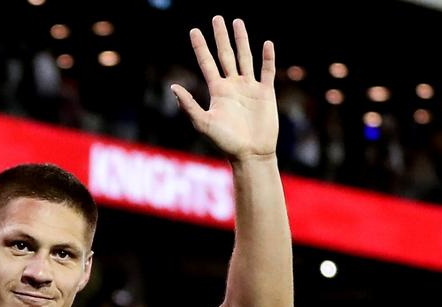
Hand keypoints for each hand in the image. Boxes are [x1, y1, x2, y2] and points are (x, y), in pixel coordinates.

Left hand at [172, 17, 277, 160]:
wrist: (250, 153)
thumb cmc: (225, 142)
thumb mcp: (203, 123)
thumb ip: (189, 105)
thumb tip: (174, 86)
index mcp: (217, 90)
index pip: (206, 62)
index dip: (200, 47)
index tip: (194, 30)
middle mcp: (232, 85)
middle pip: (225, 54)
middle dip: (221, 37)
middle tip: (216, 17)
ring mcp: (249, 87)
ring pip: (245, 57)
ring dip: (242, 40)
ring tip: (237, 22)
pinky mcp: (265, 92)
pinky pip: (267, 71)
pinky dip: (268, 57)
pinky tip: (266, 43)